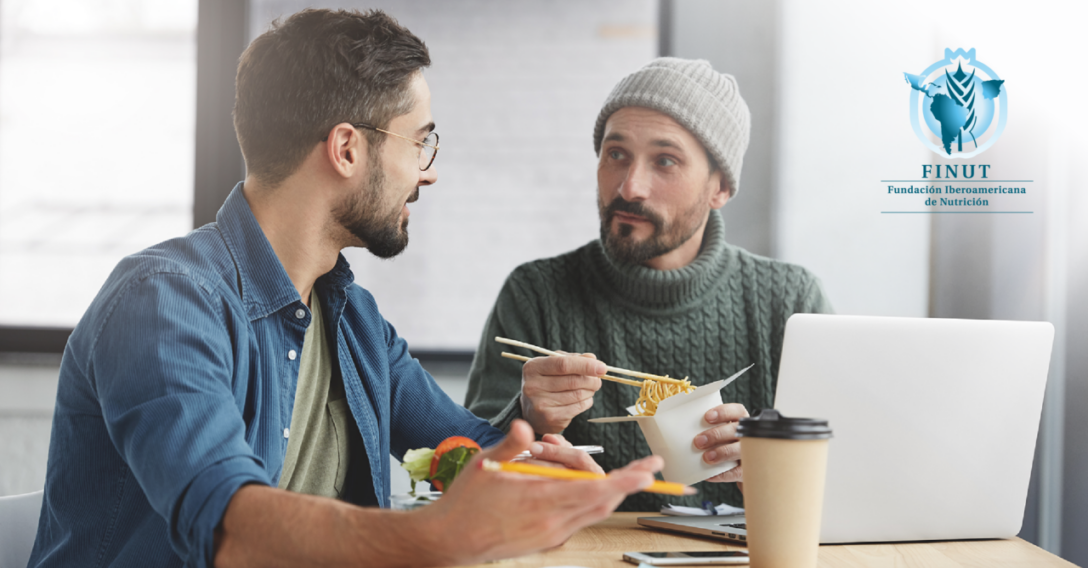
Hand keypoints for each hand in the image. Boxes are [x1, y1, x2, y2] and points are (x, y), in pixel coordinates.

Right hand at [421, 420, 659, 564]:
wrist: (449, 540)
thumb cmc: (466, 501)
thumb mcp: (485, 464)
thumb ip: (512, 445)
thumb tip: (527, 427)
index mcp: (540, 501)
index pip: (594, 491)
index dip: (625, 481)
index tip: (648, 472)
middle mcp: (551, 523)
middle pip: (603, 502)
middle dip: (628, 483)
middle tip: (647, 467)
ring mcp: (551, 535)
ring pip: (594, 511)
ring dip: (604, 488)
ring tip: (583, 462)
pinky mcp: (547, 540)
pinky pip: (579, 519)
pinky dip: (586, 499)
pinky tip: (569, 480)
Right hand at [519, 353, 604, 433]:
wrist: (532, 411)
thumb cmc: (546, 383)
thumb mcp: (554, 366)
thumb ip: (573, 359)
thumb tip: (593, 358)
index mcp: (533, 368)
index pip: (563, 364)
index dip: (585, 365)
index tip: (602, 367)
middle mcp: (532, 386)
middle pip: (573, 380)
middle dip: (591, 379)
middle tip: (598, 379)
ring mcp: (540, 404)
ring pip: (577, 394)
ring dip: (590, 391)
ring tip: (590, 388)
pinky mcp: (550, 418)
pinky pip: (577, 407)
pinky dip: (587, 401)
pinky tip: (584, 399)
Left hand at [695, 403, 747, 482]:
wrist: (735, 468)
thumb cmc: (721, 444)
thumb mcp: (717, 432)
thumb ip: (704, 428)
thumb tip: (675, 429)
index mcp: (740, 421)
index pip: (736, 411)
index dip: (723, 412)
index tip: (707, 417)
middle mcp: (748, 435)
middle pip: (735, 430)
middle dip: (716, 435)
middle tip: (698, 441)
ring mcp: (750, 453)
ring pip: (739, 450)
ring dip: (721, 453)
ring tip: (706, 457)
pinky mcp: (747, 470)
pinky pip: (737, 472)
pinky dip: (722, 474)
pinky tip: (709, 475)